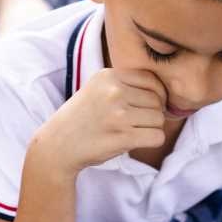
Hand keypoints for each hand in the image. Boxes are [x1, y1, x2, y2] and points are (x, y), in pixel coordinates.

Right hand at [39, 68, 165, 173]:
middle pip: (157, 101)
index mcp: (108, 76)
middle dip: (152, 114)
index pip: (151, 80)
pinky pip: (157, 137)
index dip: (155, 95)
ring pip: (159, 119)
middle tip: (135, 123)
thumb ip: (125, 85)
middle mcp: (114, 91)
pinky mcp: (123, 137)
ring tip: (131, 132)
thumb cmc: (82, 119)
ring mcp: (118, 114)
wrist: (57, 145)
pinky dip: (152, 141)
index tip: (145, 107)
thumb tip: (164, 93)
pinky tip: (136, 142)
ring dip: (151, 128)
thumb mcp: (97, 89)